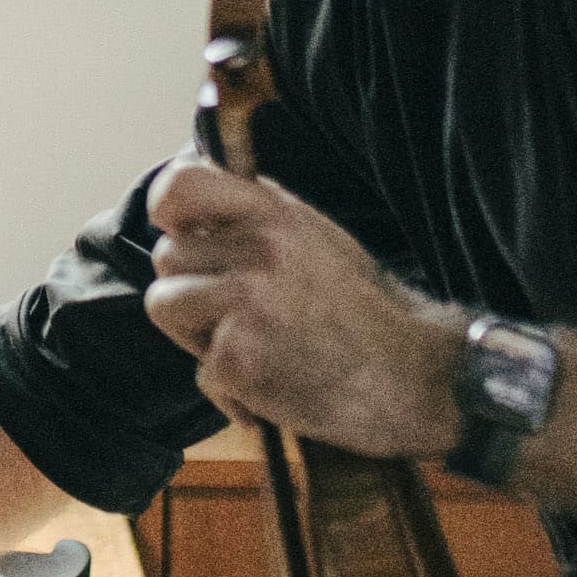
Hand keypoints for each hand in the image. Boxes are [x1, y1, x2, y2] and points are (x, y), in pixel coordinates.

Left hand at [143, 159, 459, 457]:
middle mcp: (258, 250)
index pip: (180, 185)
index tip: (183, 234)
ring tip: (249, 346)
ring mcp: (247, 303)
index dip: (167, 211)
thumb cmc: (364, 312)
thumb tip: (188, 206)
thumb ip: (257, 217)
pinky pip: (199, 371)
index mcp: (275, 213)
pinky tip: (272, 388)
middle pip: (166, 257)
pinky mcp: (239, 359)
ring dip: (197, 335)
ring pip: (164, 305)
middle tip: (238, 316)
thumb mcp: (317, 237)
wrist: (412, 378)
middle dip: (191, 288)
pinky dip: (230, 391)